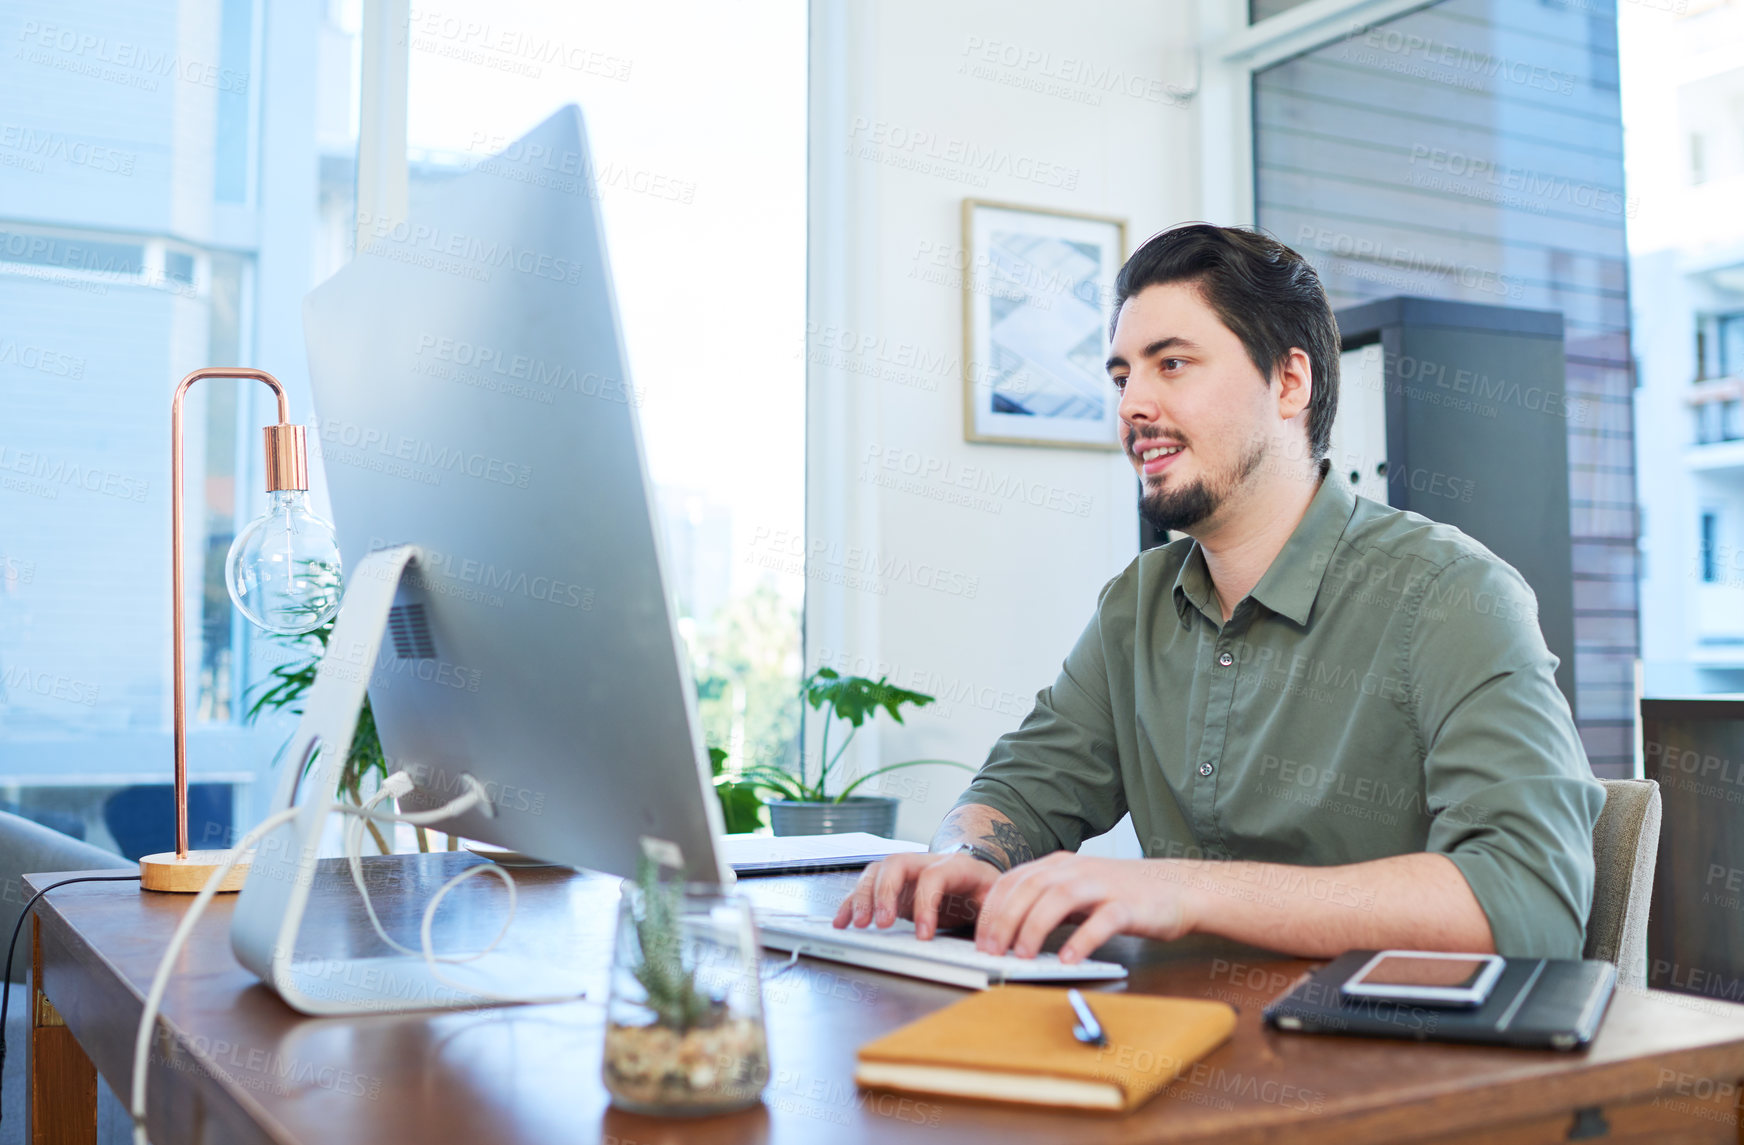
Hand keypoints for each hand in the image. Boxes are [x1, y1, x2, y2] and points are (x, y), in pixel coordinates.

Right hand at [833, 851, 1000, 939]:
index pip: (933, 876)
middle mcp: (923, 862)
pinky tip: (842, 921)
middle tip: (881, 924)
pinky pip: (865, 887)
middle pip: (896, 864)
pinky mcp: (890, 886)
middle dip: (885, 893)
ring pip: (876, 872)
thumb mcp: (995, 897)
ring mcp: (904, 872)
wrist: (972, 876)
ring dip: (863, 897)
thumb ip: (993, 908)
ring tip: (859, 924)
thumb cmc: (982, 889)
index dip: (926, 904)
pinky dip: (850, 903)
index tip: (923, 936)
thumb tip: (990, 929)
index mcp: (953, 864)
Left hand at [974, 853, 1193, 962]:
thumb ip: (1046, 902)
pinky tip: (1069, 959)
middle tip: (993, 952)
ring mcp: (1102, 885)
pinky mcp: (1127, 905)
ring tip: (1023, 957)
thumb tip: (1008, 931)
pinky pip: (1100, 921)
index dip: (991, 910)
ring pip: (1058, 899)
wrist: (1179, 888)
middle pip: (1029, 888)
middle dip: (1005, 921)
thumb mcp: (1078, 890)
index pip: (1012, 881)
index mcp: (1058, 865)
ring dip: (1034, 928)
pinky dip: (1081, 940)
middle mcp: (1076, 870)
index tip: (979, 940)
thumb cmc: (1124, 894)